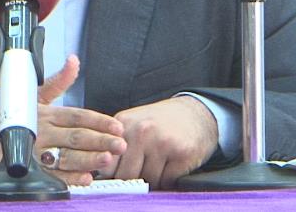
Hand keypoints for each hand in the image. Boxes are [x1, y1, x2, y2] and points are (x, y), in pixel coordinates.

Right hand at [0, 55, 125, 185]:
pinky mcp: (26, 169)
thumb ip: (57, 82)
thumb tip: (74, 61)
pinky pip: (52, 175)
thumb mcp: (30, 97)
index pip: (77, 115)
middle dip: (101, 139)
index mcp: (44, 112)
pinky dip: (70, 177)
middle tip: (121, 142)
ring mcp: (34, 151)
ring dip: (90, 158)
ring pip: (67, 155)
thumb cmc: (2, 119)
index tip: (116, 125)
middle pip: (76, 135)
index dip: (99, 120)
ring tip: (109, 158)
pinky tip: (85, 178)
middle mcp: (40, 130)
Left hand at [98, 96, 218, 188]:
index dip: (111, 176)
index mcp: (123, 125)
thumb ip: (115, 146)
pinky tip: (170, 167)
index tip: (116, 180)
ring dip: (152, 181)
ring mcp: (161, 142)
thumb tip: (101, 175)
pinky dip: (167, 180)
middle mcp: (141, 132)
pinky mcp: (181, 153)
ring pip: (148, 179)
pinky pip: (167, 180)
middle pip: (126, 175)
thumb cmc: (160, 123)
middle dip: (132, 182)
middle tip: (139, 177)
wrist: (195, 114)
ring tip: (157, 167)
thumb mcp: (132, 125)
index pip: (107, 163)